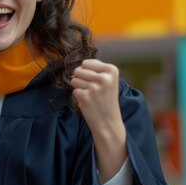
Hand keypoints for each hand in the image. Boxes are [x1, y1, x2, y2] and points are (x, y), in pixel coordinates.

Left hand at [70, 59, 126, 180]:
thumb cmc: (106, 99)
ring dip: (79, 87)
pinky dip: (78, 96)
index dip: (87, 72)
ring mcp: (94, 87)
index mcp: (112, 70)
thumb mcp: (108, 80)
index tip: (97, 81)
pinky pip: (74, 90)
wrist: (108, 122)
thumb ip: (96, 69)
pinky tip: (88, 102)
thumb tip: (78, 66)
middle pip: (78, 70)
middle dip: (81, 79)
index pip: (86, 62)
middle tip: (92, 90)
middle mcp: (104, 77)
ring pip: (74, 79)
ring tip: (90, 95)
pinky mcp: (84, 96)